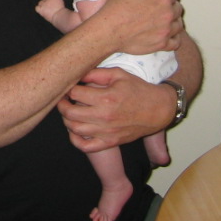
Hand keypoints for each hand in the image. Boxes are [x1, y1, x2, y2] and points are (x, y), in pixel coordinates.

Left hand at [35, 0, 65, 23]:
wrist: (60, 16)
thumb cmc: (62, 11)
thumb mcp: (60, 2)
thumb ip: (55, 0)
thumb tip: (53, 0)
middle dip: (45, 2)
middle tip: (48, 7)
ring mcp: (44, 4)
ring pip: (40, 2)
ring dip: (42, 5)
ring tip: (45, 10)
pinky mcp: (41, 9)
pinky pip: (37, 8)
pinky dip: (38, 9)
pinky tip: (41, 11)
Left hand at [57, 67, 174, 151]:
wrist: (159, 110)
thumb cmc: (138, 89)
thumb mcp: (119, 74)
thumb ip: (96, 73)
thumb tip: (77, 73)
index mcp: (106, 98)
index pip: (75, 93)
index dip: (68, 88)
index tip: (68, 86)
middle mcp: (104, 116)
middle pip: (70, 112)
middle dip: (62, 104)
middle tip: (63, 99)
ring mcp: (107, 132)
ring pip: (74, 129)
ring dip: (66, 119)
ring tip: (69, 111)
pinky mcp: (110, 142)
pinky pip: (86, 146)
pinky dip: (75, 140)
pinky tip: (75, 130)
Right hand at [99, 0, 181, 55]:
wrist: (110, 29)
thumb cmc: (119, 7)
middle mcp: (168, 15)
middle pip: (178, 9)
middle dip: (170, 7)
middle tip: (157, 9)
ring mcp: (166, 31)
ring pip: (178, 25)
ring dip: (173, 22)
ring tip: (160, 21)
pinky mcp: (162, 44)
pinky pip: (176, 42)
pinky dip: (173, 38)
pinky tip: (164, 34)